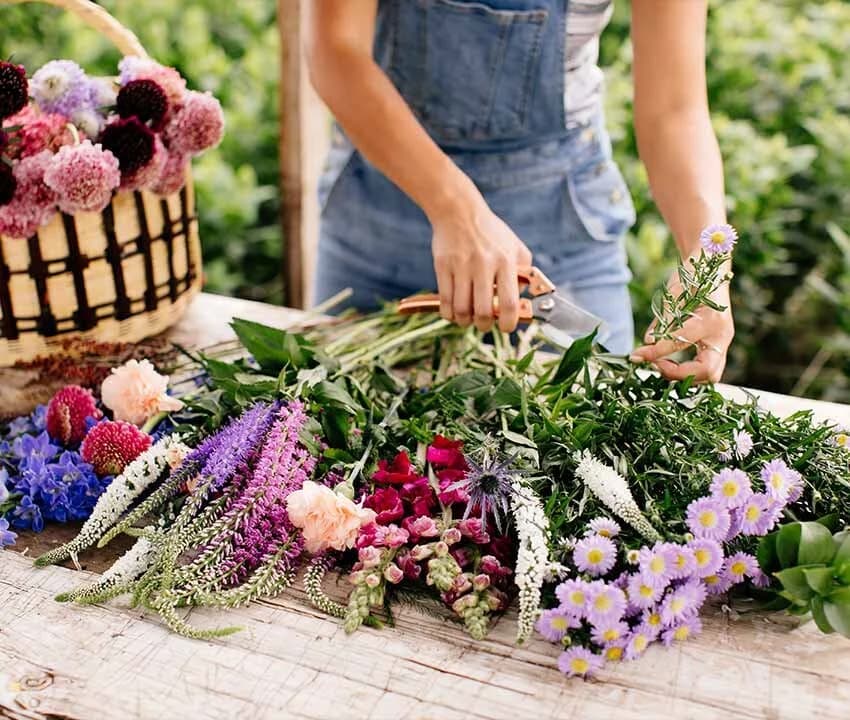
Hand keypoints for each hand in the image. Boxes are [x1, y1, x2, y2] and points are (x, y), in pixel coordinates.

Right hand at [430, 192, 532, 332]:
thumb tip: (522, 299)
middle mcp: (484, 265)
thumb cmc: (490, 231)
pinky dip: (448, 314)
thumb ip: (524, 272)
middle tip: (484, 323)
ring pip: (461, 310)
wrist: (458, 211)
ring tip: (467, 318)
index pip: (509, 303)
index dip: (508, 323)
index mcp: (505, 261)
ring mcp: (461, 266)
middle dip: (484, 325)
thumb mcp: (514, 246)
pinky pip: (444, 301)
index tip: (506, 328)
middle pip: (482, 311)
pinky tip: (453, 312)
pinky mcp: (443, 266)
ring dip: (465, 321)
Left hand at [630, 271, 733, 382]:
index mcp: (711, 319)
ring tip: (661, 365)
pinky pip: (707, 369)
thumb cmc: (693, 277)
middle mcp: (722, 335)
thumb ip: (663, 320)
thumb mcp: (674, 294)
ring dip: (684, 376)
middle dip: (679, 374)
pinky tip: (669, 364)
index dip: (655, 352)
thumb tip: (648, 342)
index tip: (636, 356)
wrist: (711, 268)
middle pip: (707, 371)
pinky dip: (688, 373)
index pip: (679, 342)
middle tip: (655, 365)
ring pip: (710, 375)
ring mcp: (722, 343)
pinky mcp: (717, 347)